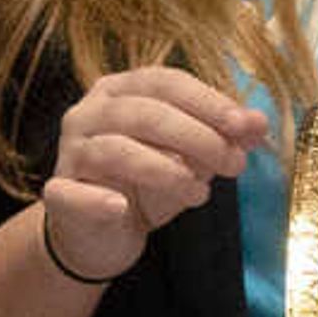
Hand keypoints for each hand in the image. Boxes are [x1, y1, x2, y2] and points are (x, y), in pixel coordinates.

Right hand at [37, 68, 270, 280]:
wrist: (101, 234)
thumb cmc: (145, 185)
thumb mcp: (191, 160)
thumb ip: (223, 138)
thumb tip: (259, 123)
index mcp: (120, 91)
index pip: (166, 82)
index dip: (208, 101)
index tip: (245, 126)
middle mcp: (89, 113)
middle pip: (145, 113)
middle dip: (196, 136)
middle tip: (233, 164)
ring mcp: (70, 152)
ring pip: (115, 150)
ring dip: (164, 170)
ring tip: (198, 194)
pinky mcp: (58, 194)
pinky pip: (72, 194)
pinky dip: (97, 200)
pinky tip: (121, 208)